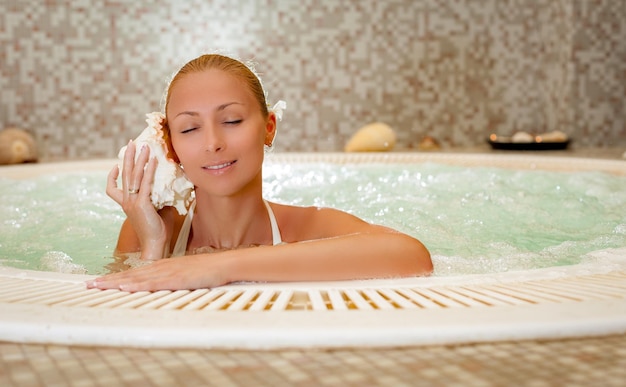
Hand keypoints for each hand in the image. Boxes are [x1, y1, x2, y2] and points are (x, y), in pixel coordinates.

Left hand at [86, 255, 227, 290]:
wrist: (223, 264)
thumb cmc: (207, 270)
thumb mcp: (185, 273)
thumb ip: (171, 278)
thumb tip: (161, 285)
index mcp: (162, 266)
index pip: (134, 272)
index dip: (116, 277)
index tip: (99, 281)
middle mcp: (161, 267)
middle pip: (130, 274)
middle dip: (108, 279)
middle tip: (87, 284)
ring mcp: (167, 272)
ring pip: (136, 278)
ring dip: (116, 282)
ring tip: (98, 286)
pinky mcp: (175, 279)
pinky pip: (153, 282)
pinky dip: (137, 284)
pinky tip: (126, 286)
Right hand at [106, 141, 166, 259]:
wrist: (154, 244)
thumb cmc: (157, 230)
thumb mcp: (155, 211)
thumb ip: (158, 198)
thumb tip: (168, 189)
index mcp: (126, 205)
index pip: (112, 189)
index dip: (112, 177)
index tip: (116, 166)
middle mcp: (126, 202)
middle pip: (124, 175)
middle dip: (128, 157)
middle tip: (131, 143)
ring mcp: (132, 202)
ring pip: (134, 176)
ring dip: (139, 159)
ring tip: (143, 146)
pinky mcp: (142, 204)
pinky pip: (145, 183)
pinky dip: (149, 171)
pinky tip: (154, 161)